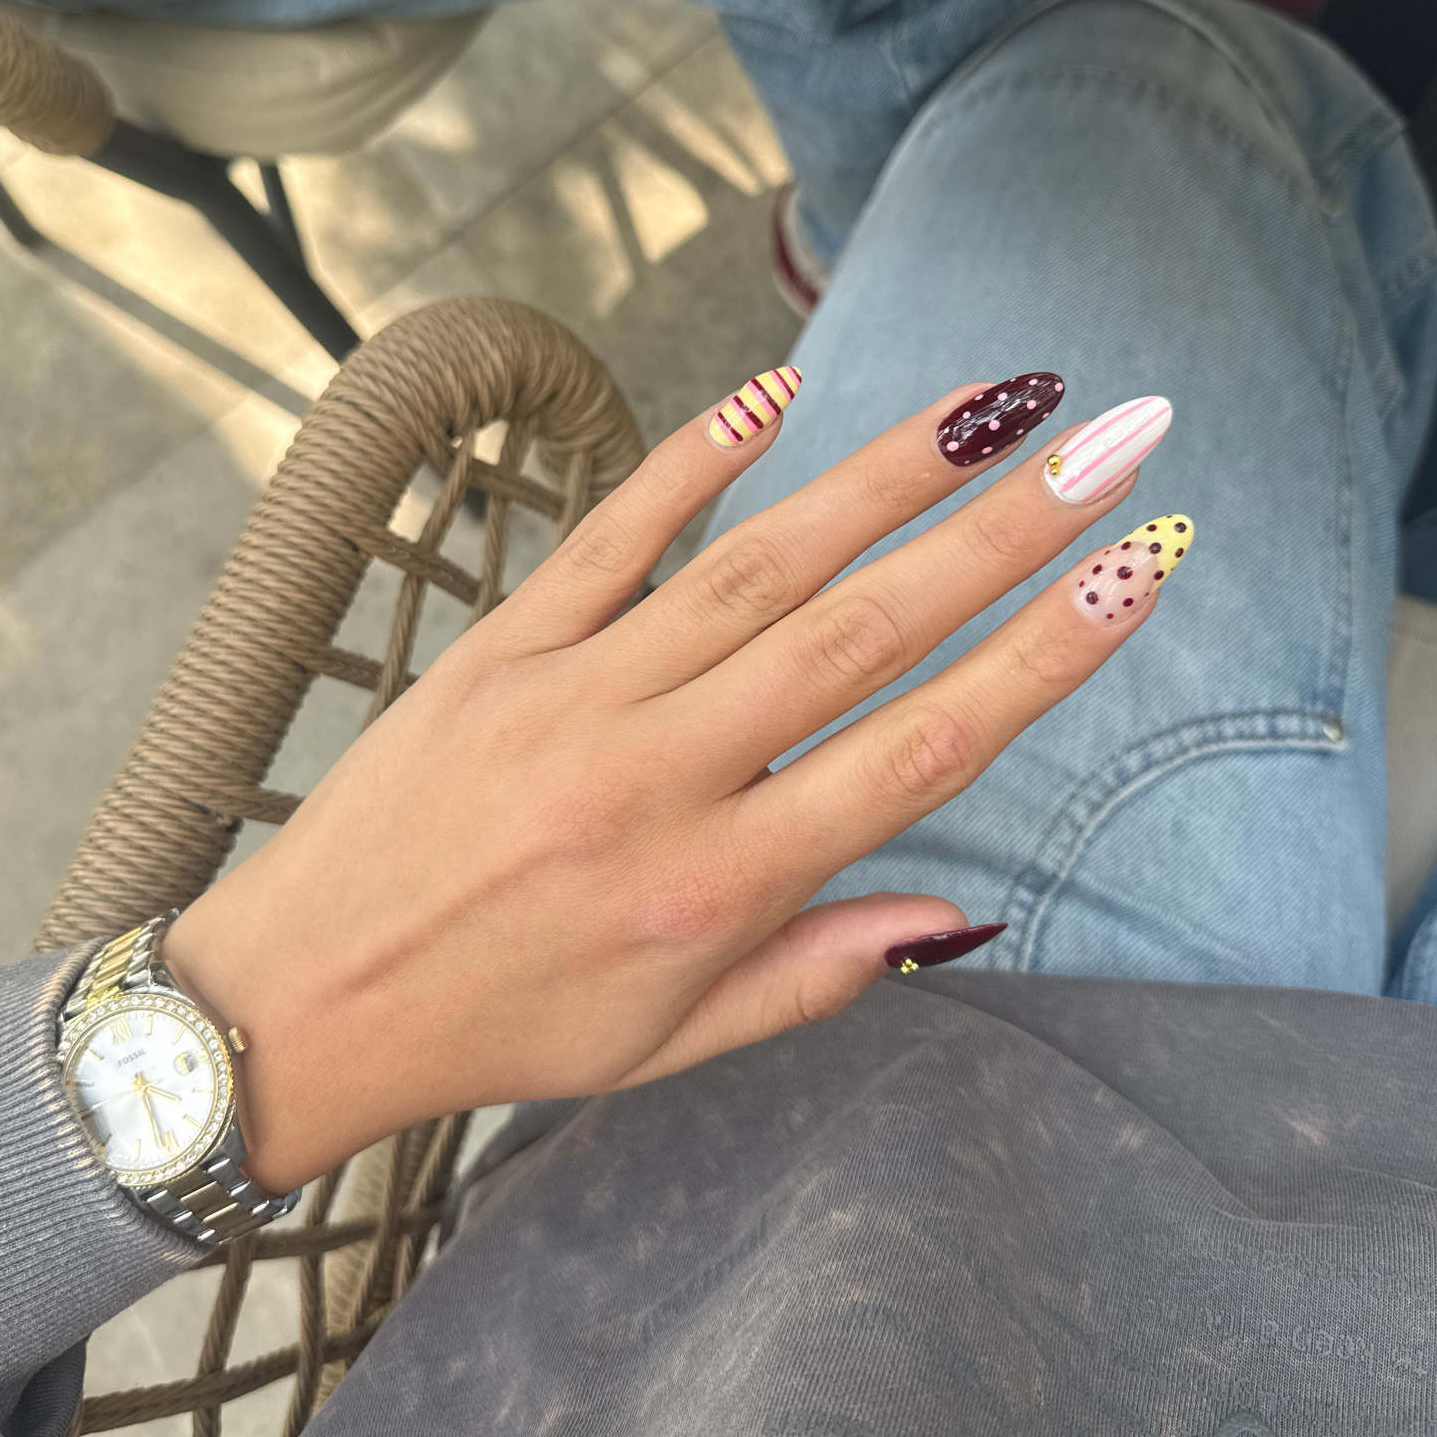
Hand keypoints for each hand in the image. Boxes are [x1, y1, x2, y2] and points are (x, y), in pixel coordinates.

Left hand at [163, 370, 1183, 1191]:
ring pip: (760, 563)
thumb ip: (819, 971)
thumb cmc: (503, 1028)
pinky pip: (609, 533)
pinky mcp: (500, 647)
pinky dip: (693, 456)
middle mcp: (661, 776)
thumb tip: (963, 918)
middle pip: (864, 630)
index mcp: (719, 886)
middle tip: (1114, 442)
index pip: (918, 751)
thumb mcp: (673, 1045)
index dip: (1040, 658)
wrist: (302, 1001)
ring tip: (995, 405)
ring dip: (888, 475)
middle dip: (1006, 530)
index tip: (1134, 572)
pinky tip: (779, 391)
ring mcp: (575, 695)